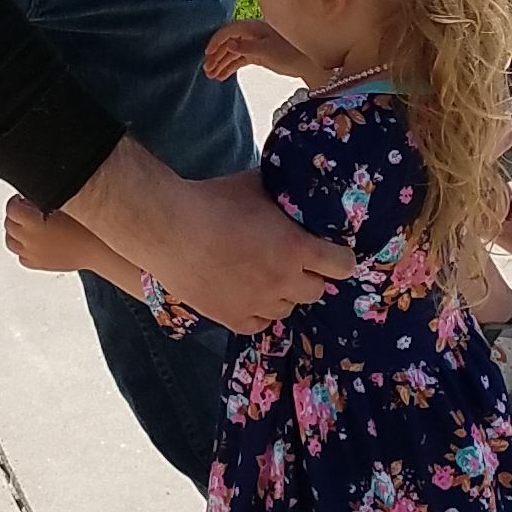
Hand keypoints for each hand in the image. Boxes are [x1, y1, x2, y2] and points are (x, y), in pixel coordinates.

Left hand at [2, 197, 90, 275]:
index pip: (11, 210)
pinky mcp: (41, 265)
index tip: (23, 198)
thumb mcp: (66, 203)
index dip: (16, 201)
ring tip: (29, 225)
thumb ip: (46, 197)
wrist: (101, 250)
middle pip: (9, 225)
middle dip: (16, 215)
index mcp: (34, 224)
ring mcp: (34, 255)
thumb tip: (34, 195)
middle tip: (28, 208)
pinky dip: (24, 248)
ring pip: (11, 242)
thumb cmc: (89, 227)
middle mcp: (30, 241)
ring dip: (16, 231)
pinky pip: (22, 257)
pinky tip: (35, 241)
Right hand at [103, 162, 352, 336]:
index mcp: (297, 248)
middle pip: (317, 290)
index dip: (340, 258)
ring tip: (266, 277)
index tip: (332, 253)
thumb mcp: (257, 186)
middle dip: (310, 276)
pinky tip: (249, 296)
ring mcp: (259, 303)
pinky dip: (260, 312)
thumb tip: (294, 187)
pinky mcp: (232, 318)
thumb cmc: (213, 200)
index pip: (342, 266)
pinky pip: (260, 324)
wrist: (168, 227)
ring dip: (284, 294)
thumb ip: (282, 194)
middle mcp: (284, 280)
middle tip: (293, 262)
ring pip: (288, 309)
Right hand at [202, 16, 304, 84]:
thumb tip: (228, 44)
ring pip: (232, 52)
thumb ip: (247, 47)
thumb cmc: (290, 53)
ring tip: (212, 76)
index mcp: (253, 27)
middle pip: (228, 42)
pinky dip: (230, 67)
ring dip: (221, 63)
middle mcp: (251, 33)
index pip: (228, 31)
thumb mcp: (267, 51)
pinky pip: (240, 59)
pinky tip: (222, 76)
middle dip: (216, 55)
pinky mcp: (258, 54)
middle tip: (206, 70)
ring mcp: (255, 44)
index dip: (216, 42)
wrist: (309, 64)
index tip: (207, 55)